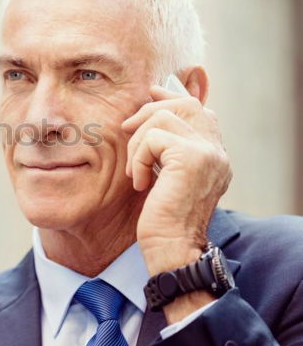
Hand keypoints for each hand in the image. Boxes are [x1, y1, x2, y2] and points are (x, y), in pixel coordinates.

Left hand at [121, 85, 231, 275]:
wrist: (172, 249)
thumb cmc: (163, 219)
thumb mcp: (167, 177)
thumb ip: (167, 147)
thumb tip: (152, 107)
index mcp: (215, 156)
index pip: (199, 110)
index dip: (171, 99)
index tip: (150, 96)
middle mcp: (218, 152)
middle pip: (184, 104)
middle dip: (149, 111)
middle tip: (128, 129)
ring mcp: (208, 153)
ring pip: (163, 116)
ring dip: (138, 141)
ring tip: (136, 169)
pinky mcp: (191, 158)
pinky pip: (153, 137)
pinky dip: (138, 158)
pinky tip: (140, 182)